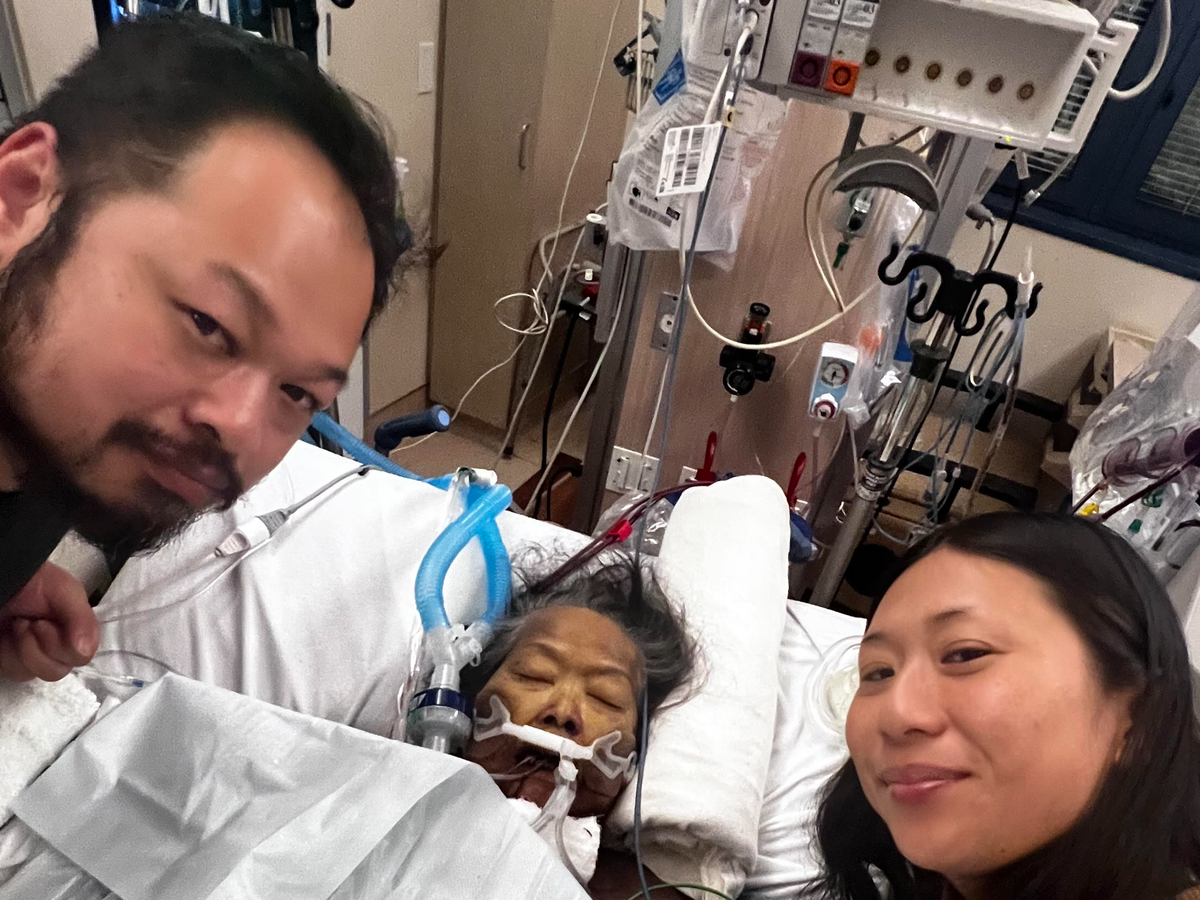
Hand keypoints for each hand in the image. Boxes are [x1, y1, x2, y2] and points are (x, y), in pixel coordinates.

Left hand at [0, 561, 98, 681]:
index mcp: (76, 632)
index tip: (44, 623)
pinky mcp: (11, 663)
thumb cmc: (34, 582)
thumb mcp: (66, 591)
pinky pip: (15, 673)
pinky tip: (5, 636)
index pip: (80, 657)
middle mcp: (57, 648)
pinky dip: (7, 655)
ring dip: (22, 648)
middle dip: (40, 648)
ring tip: (16, 625)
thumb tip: (86, 652)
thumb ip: (81, 619)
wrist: (3, 579)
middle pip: (57, 670)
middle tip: (29, 623)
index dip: (63, 646)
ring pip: (33, 674)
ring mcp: (32, 657)